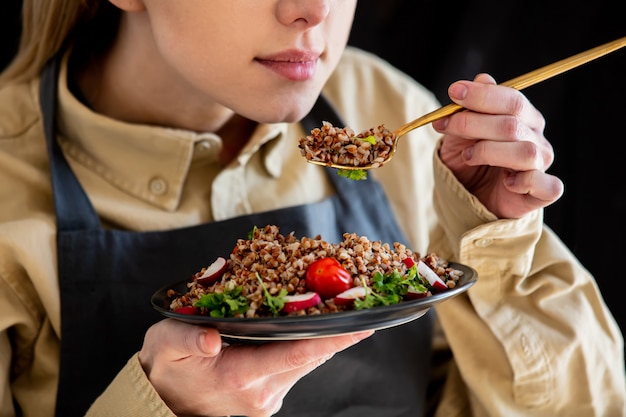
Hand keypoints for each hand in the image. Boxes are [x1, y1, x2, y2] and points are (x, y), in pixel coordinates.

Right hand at [138, 319, 372, 416]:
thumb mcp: (165, 346)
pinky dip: (308, 350)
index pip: (295, 354)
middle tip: (362, 309)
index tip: (360, 327)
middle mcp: (260, 392)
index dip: (330, 339)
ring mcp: (266, 399)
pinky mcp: (267, 399)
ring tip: (344, 316)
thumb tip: (211, 338)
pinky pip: (296, 370)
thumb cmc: (166, 367)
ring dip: (325, 342)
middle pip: (309, 359)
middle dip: (337, 335)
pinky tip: (314, 331)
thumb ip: (187, 339)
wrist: (162, 400)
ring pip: (306, 365)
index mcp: (239, 377)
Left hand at [434, 73, 563, 218]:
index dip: (482, 95)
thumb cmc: (470, 162)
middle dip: (472, 123)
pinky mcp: (542, 192)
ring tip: (468, 157)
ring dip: (488, 151)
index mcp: (523, 118)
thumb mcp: (461, 134)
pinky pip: (547, 185)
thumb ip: (472, 108)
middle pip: (511, 124)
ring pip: (524, 152)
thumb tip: (483, 78)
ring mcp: (541, 165)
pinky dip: (524, 181)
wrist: (471, 199)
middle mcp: (536, 138)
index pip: (511, 99)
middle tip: (444, 125)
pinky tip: (506, 181)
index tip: (453, 92)